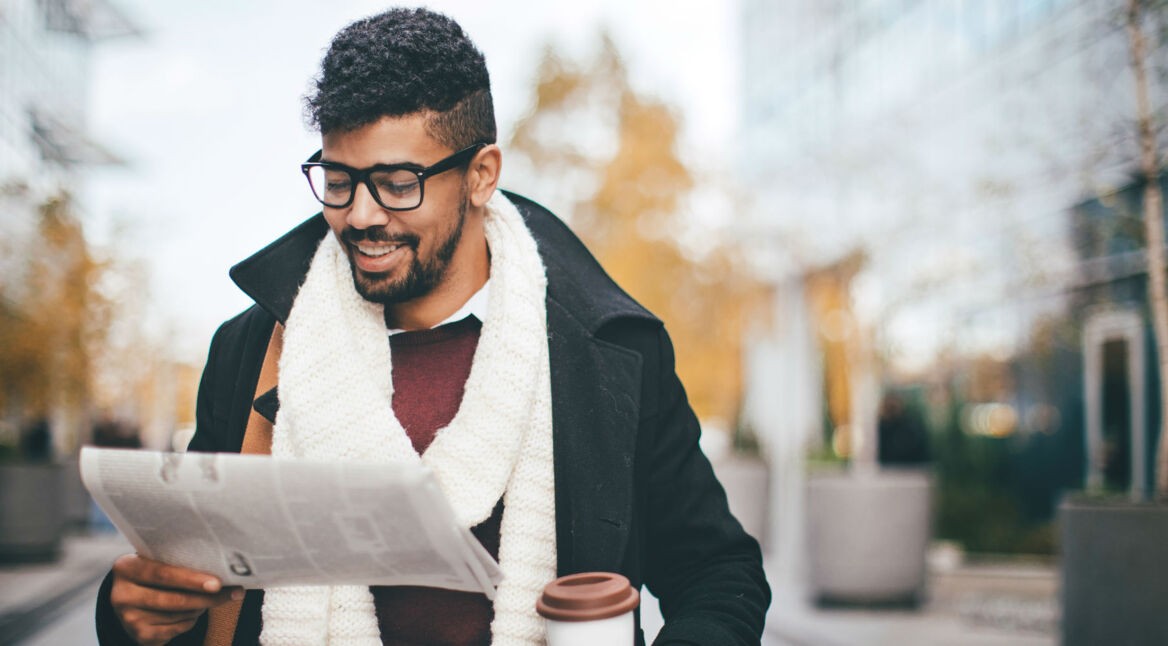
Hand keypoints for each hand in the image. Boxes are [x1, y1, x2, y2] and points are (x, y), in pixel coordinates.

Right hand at [110, 554, 243, 645]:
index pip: (163, 574)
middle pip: (174, 599)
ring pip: (179, 615)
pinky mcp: (138, 635)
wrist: (130, 599)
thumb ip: (179, 562)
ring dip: (201, 607)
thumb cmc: (154, 574)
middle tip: (233, 592)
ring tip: (208, 597)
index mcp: (126, 567)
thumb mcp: (157, 561)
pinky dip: (191, 620)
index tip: (217, 583)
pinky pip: (176, 629)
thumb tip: (224, 566)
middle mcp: (121, 594)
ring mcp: (128, 618)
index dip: (191, 579)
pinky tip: (192, 612)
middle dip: (207, 597)